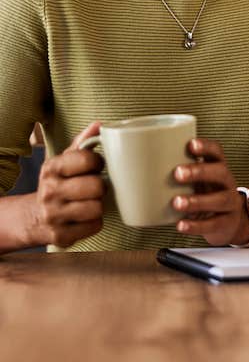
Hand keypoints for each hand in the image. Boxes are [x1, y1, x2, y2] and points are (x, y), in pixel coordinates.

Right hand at [35, 121, 105, 247]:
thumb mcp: (66, 160)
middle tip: (95, 187)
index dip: (99, 162)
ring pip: (97, 208)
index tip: (97, 166)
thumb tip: (100, 124)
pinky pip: (94, 226)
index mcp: (51, 168)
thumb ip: (83, 142)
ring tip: (90, 202)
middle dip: (101, 186)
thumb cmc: (60, 183)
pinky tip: (84, 217)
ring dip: (98, 205)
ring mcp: (53, 216)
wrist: (35, 217)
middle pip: (96, 186)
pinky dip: (94, 222)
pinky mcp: (60, 237)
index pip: (88, 159)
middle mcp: (49, 192)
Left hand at [172, 138, 248, 245]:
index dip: (206, 147)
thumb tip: (136, 167)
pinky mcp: (227, 223)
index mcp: (218, 168)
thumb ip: (178, 172)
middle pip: (221, 172)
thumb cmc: (205, 194)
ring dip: (198, 200)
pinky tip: (181, 224)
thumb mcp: (198, 181)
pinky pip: (214, 224)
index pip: (217, 152)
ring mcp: (230, 203)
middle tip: (178, 173)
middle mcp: (227, 183)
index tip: (190, 144)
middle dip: (200, 171)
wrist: (229, 220)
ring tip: (177, 202)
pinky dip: (196, 225)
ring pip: (220, 199)